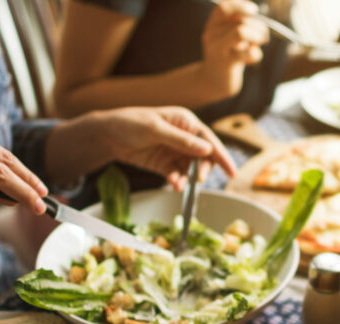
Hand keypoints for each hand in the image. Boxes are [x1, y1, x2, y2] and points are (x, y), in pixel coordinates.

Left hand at [98, 107, 235, 189]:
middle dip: (202, 170)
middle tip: (196, 180)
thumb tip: (207, 149)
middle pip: (204, 157)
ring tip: (178, 185)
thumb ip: (182, 141)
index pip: (209, 140)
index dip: (222, 156)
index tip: (232, 172)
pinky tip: (173, 184)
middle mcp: (184, 138)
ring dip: (188, 179)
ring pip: (191, 169)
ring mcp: (174, 152)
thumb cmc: (130, 123)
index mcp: (186, 123)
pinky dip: (177, 181)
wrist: (107, 135)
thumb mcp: (156, 129)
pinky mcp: (165, 165)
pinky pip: (177, 175)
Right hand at [201, 0, 268, 95]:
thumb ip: (238, 23)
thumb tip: (256, 13)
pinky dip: (257, 54)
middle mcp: (212, 34)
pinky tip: (253, 57)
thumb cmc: (226, 55)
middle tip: (264, 35)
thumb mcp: (228, 36)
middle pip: (240, 20)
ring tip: (261, 42)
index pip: (225, 7)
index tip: (254, 11)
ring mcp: (218, 49)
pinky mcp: (227, 64)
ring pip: (242, 32)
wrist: (213, 81)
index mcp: (213, 24)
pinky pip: (249, 53)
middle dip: (259, 26)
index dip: (242, 6)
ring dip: (258, 36)